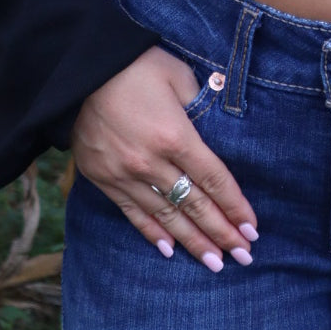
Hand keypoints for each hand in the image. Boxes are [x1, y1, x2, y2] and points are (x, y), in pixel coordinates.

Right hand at [70, 45, 259, 269]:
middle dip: (221, 233)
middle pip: (195, 205)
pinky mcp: (105, 181)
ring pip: (167, 217)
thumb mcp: (177, 75)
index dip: (235, 206)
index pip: (214, 179)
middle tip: (244, 256)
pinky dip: (153, 234)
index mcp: (176, 136)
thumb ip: (201, 103)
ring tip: (215, 263)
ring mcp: (126, 176)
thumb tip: (218, 124)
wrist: (77, 73)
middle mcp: (152, 163)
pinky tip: (170, 251)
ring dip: (193, 242)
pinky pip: (134, 214)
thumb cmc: (135, 66)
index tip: (252, 229)